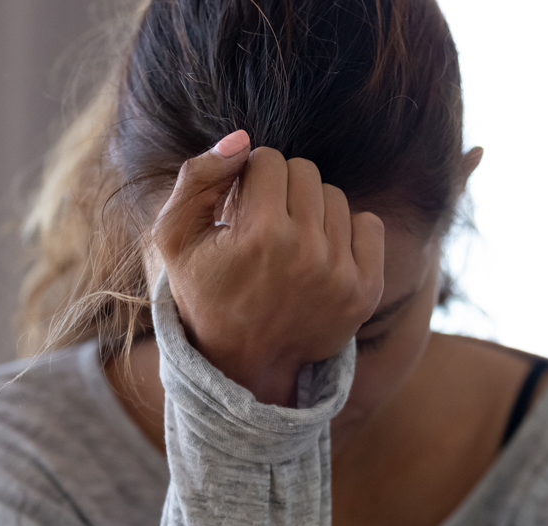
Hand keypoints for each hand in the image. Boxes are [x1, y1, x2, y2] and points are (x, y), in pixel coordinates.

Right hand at [153, 131, 384, 406]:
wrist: (245, 364)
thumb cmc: (206, 294)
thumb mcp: (176, 238)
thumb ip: (198, 178)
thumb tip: (242, 138)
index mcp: (260, 235)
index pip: (269, 159)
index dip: (250, 179)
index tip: (241, 210)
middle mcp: (307, 252)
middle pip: (305, 171)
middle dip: (281, 190)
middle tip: (265, 225)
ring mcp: (342, 273)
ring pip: (335, 196)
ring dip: (312, 210)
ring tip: (290, 242)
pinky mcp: (366, 290)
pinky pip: (370, 225)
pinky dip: (347, 231)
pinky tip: (321, 253)